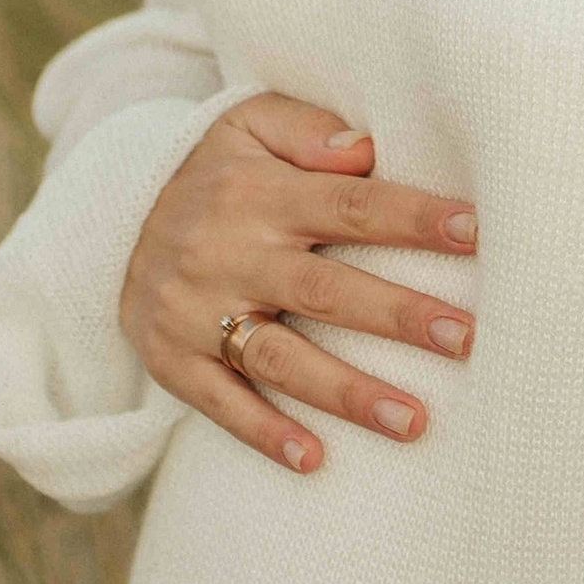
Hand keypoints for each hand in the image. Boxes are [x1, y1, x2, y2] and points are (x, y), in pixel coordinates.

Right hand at [118, 93, 477, 471]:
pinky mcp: (171, 359)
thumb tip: (365, 148)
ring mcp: (196, 311)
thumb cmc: (211, 171)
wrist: (107, 220)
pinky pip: (219, 402)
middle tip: (466, 338)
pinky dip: (263, 432)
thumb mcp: (246, 123)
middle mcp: (229, 253)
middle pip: (325, 290)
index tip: (476, 233)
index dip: (413, 219)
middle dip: (398, 315)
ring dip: (348, 393)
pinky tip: (313, 459)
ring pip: (280, 359)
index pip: (349, 204)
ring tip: (414, 421)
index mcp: (259, 193)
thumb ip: (307, 129)